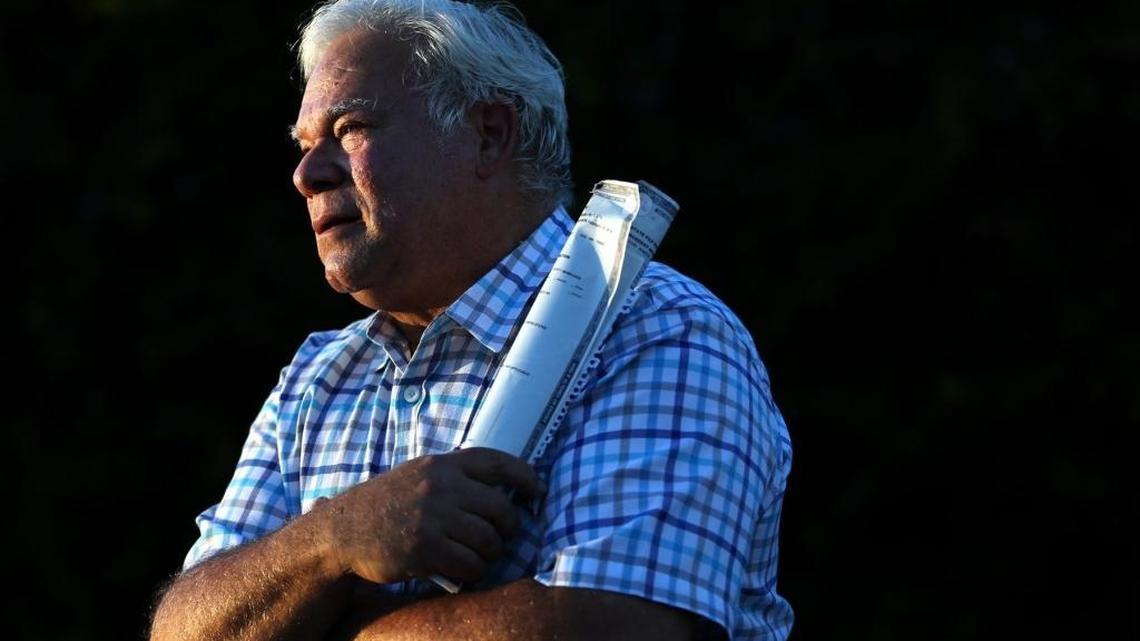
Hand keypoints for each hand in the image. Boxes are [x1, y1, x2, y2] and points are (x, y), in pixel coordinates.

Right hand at [314, 448, 544, 584]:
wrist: (342, 531)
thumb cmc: (386, 504)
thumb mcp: (418, 475)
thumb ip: (454, 476)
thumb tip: (501, 487)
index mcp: (442, 464)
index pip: (498, 462)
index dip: (526, 476)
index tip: (538, 491)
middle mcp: (441, 487)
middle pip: (501, 509)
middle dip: (508, 528)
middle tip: (501, 538)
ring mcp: (434, 517)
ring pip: (489, 541)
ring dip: (490, 554)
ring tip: (478, 556)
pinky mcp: (425, 549)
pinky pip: (471, 565)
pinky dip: (473, 572)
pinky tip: (463, 570)